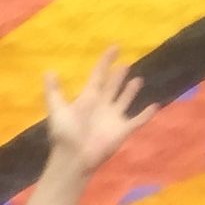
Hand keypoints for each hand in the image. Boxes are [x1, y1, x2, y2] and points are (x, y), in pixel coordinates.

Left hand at [43, 47, 152, 175]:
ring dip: (131, 91)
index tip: (115, 47)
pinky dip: (146, 114)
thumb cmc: (65, 133)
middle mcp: (102, 105)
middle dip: (118, 76)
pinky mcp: (123, 129)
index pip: (99, 75)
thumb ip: (54, 91)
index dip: (106, 61)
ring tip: (138, 79)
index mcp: (88, 98)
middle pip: (112, 86)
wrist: (74, 157)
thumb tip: (49, 71)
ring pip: (124, 99)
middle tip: (125, 64)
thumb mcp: (57, 109)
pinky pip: (137, 120)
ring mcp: (114, 117)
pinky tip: (155, 105)